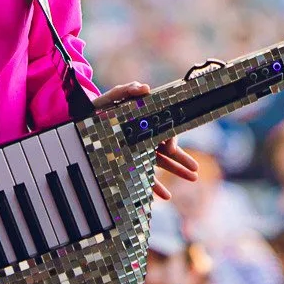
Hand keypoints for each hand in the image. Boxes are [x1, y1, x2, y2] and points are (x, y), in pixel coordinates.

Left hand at [93, 81, 199, 200]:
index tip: (172, 149)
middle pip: (169, 150)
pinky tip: (166, 196)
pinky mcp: (130, 162)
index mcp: (146, 122)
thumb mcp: (115, 95)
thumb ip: (129, 90)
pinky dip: (155, 186)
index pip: (165, 131)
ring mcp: (139, 151)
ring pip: (162, 163)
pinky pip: (145, 175)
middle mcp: (145, 138)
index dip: (172, 140)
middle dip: (183, 160)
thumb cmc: (103, 106)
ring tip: (192, 179)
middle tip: (196, 170)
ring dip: (177, 172)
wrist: (86, 117)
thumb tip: (145, 88)